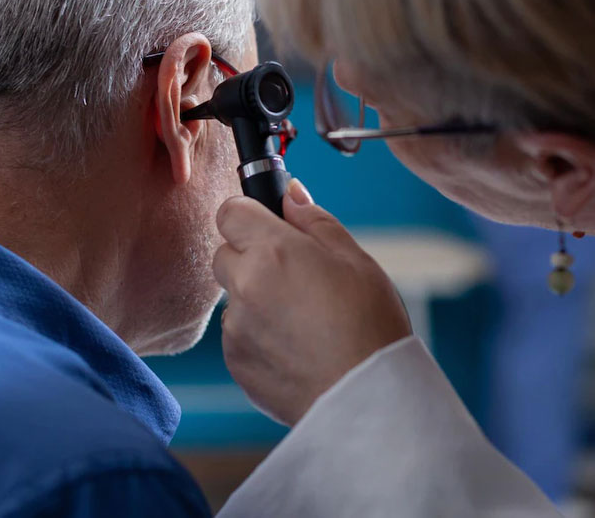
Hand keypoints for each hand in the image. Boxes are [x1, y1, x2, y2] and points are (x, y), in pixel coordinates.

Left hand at [213, 180, 412, 425]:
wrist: (366, 398)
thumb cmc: (370, 325)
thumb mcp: (355, 259)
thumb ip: (314, 221)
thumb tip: (290, 195)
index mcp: (272, 251)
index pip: (230, 211)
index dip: (250, 214)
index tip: (269, 224)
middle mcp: (245, 286)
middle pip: (224, 253)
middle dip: (251, 256)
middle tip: (293, 274)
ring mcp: (236, 328)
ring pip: (233, 297)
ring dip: (255, 298)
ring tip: (302, 318)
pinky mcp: (235, 362)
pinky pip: (237, 335)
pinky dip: (257, 335)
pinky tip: (296, 346)